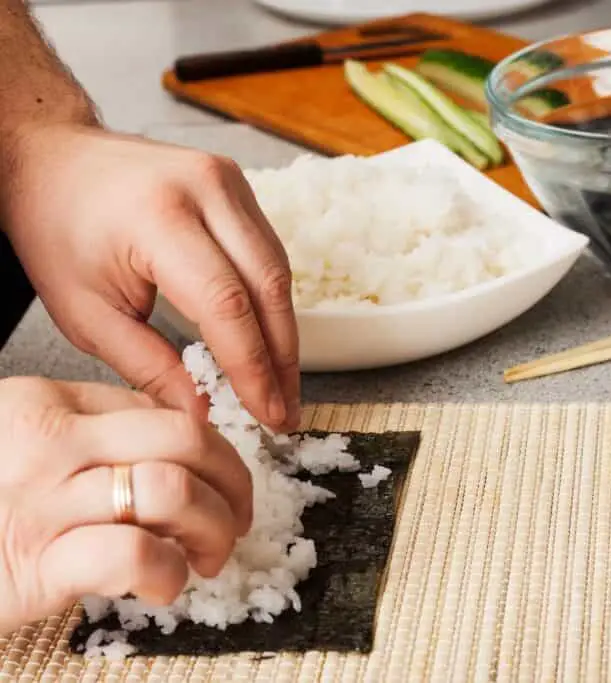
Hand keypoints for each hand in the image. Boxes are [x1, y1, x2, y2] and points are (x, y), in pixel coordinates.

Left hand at [0, 123, 299, 431]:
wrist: (53, 160)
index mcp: (158, 218)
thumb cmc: (58, 231)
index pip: (226, 304)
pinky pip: (270, 252)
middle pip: (269, 286)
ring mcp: (229, 181)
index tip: (266, 413)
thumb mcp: (86, 313)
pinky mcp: (239, 186)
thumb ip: (148, 366)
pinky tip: (269, 341)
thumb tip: (201, 413)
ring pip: (279, 271)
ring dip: (285, 334)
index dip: (252, 366)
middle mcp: (206, 189)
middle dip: (281, 358)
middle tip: (286, 411)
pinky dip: (273, 302)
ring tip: (282, 385)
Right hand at [0, 376, 251, 634]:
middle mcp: (48, 443)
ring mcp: (41, 501)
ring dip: (213, 530)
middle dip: (233, 484)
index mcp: (47, 405)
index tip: (225, 484)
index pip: (164, 412)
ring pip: (173, 490)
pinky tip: (164, 586)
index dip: (215, 452)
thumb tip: (191, 441)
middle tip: (236, 521)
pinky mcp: (36, 565)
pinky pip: (134, 552)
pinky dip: (169, 572)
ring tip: (207, 558)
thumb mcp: (27, 453)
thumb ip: (93, 439)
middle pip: (185, 441)